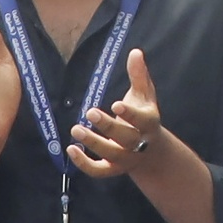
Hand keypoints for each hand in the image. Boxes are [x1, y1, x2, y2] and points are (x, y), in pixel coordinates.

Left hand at [65, 50, 170, 179]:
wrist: (152, 153)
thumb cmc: (144, 118)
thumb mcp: (145, 96)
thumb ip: (139, 75)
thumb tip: (135, 52)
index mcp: (149, 124)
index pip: (142, 120)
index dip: (130, 114)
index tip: (116, 104)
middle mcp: (139, 144)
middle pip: (125, 138)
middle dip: (108, 127)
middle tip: (90, 112)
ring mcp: (126, 159)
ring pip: (110, 154)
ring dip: (93, 143)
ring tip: (75, 129)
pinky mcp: (112, 169)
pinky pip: (98, 171)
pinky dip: (84, 164)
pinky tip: (70, 149)